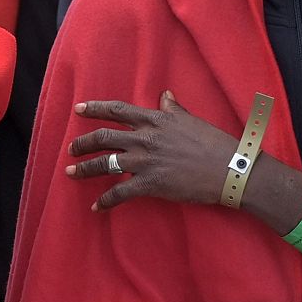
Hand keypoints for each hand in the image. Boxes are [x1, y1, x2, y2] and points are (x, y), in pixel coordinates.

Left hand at [65, 91, 237, 210]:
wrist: (229, 169)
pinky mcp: (149, 184)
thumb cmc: (214, 143)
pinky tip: (96, 206)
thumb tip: (164, 95)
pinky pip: (120, 193)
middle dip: (83, 143)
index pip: (117, 111)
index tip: (78, 109)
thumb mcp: (191, 120)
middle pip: (104, 137)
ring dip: (85, 169)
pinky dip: (105, 201)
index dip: (95, 108)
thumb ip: (173, 109)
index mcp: (155, 120)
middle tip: (72, 149)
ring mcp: (145, 162)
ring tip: (71, 173)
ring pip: (105, 163)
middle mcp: (145, 138)